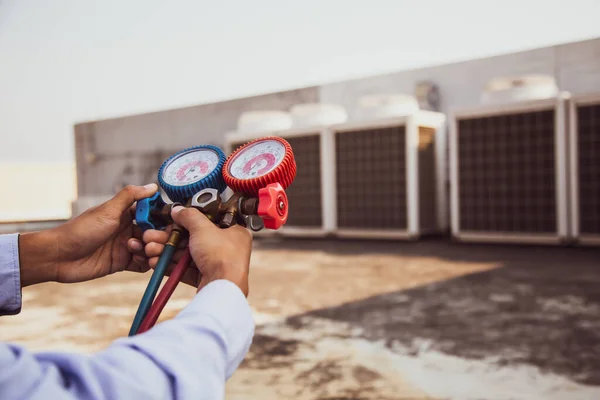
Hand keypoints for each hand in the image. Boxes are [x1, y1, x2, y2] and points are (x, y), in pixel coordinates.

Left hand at [19, 184, 158, 286]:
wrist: (59, 256)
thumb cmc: (80, 230)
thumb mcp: (107, 210)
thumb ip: (130, 196)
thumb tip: (153, 186)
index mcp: (126, 214)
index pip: (152, 214)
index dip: (161, 219)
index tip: (167, 223)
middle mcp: (128, 229)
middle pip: (155, 233)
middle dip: (157, 237)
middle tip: (148, 240)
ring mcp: (126, 246)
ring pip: (151, 249)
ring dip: (151, 250)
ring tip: (141, 250)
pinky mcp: (122, 263)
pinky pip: (142, 264)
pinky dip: (145, 263)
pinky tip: (137, 260)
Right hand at [143, 206, 251, 295]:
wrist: (222, 289)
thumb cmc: (222, 257)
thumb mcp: (203, 228)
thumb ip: (189, 216)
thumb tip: (179, 210)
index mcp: (234, 231)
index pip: (209, 220)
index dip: (189, 219)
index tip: (173, 219)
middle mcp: (227, 247)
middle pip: (193, 238)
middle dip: (169, 238)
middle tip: (152, 236)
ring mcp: (216, 264)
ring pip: (187, 254)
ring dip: (167, 251)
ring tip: (150, 249)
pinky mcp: (206, 278)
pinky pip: (186, 270)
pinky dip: (171, 265)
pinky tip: (156, 262)